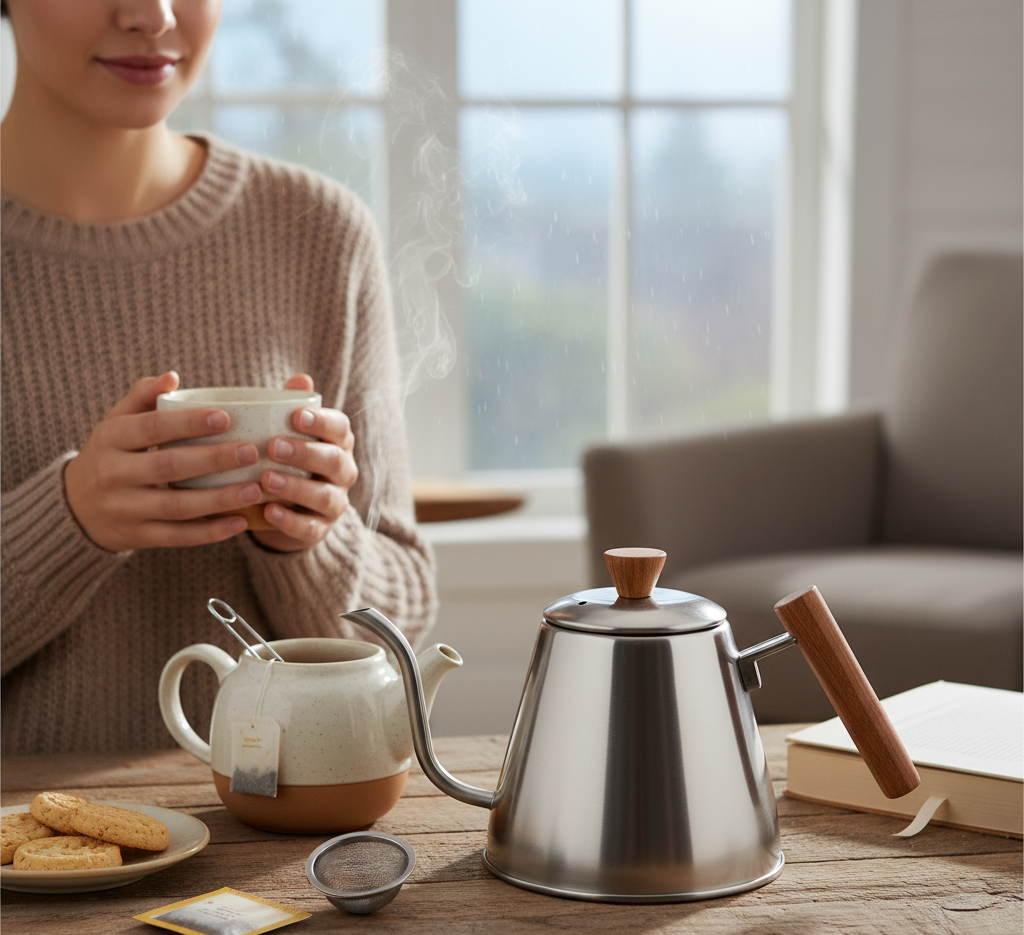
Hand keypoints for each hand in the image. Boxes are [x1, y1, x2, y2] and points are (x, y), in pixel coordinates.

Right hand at [64, 371, 264, 551]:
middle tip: (251, 452)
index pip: (152, 428)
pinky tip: (240, 521)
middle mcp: (113, 474)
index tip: (226, 417)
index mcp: (111, 439)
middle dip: (213, 459)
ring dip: (220, 499)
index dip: (188, 423)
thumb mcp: (117, 422)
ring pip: (177, 506)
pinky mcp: (137, 537)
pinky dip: (210, 532)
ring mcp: (124, 509)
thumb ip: (143, 397)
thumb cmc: (111, 453)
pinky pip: (178, 536)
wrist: (76, 507)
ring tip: (255, 488)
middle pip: (168, 466)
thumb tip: (172, 377)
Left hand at [249, 374, 357, 551]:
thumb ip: (291, 407)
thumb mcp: (285, 433)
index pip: (340, 428)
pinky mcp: (320, 530)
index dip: (322, 422)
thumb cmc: (283, 459)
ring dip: (296, 487)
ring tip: (266, 479)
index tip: (297, 416)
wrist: (280, 508)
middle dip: (305, 452)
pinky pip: (310, 527)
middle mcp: (343, 472)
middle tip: (273, 446)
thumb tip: (301, 378)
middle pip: (334, 461)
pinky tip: (268, 511)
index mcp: (337, 443)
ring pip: (324, 496)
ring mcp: (335, 503)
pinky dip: (289, 521)